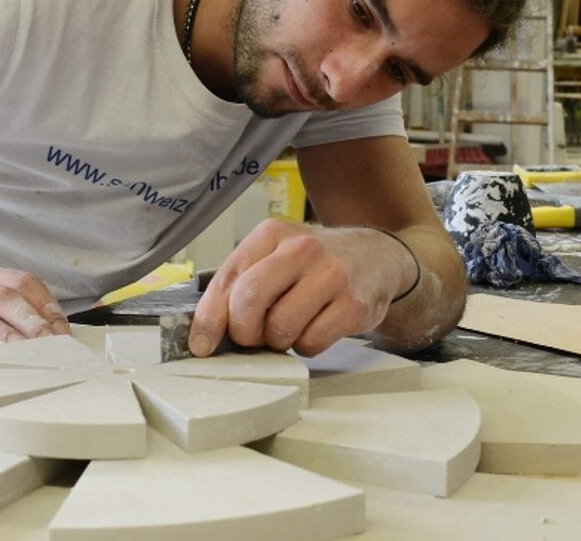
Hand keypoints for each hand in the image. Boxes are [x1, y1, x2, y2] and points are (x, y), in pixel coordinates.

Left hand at [190, 219, 415, 357]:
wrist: (378, 258)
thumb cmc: (315, 263)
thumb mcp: (275, 256)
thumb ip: (241, 283)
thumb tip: (206, 331)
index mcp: (272, 234)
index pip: (227, 279)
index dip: (209, 319)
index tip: (202, 345)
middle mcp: (301, 249)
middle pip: (249, 301)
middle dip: (244, 331)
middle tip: (253, 337)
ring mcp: (331, 275)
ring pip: (280, 328)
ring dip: (278, 341)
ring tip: (289, 327)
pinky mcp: (354, 305)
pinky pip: (311, 343)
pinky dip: (306, 346)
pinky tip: (314, 328)